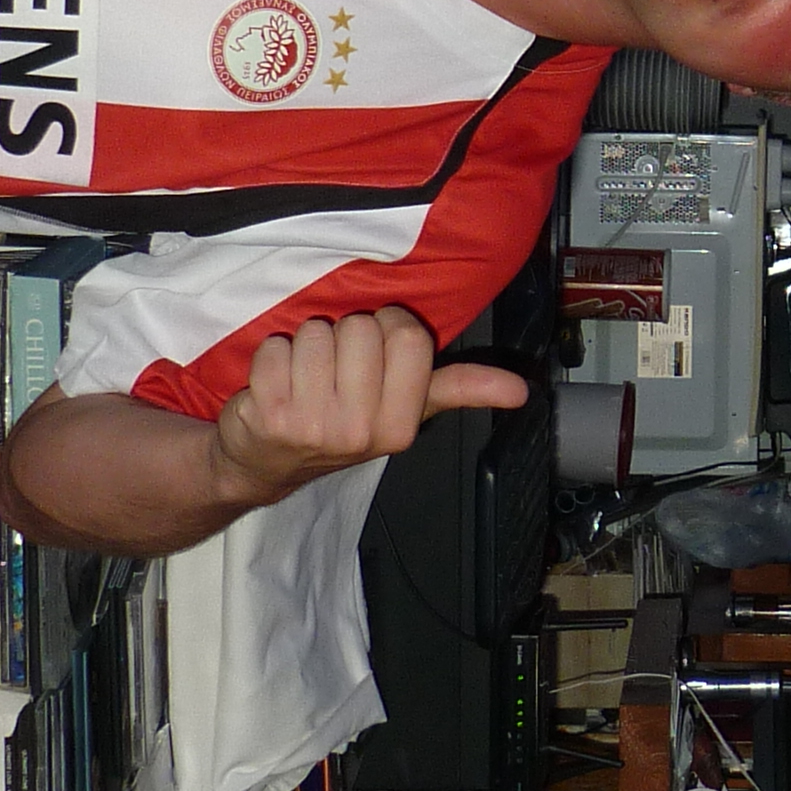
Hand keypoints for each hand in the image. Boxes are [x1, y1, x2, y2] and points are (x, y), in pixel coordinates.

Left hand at [203, 307, 527, 505]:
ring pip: (316, 332)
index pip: (408, 335)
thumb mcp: (407, 408)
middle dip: (344, 336)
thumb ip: (461, 388)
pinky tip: (276, 387)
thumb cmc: (342, 423)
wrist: (268, 462)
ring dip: (305, 346)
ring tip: (304, 379)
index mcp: (402, 424)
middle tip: (335, 373)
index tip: (376, 349)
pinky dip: (270, 358)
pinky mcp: (269, 415)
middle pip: (360, 328)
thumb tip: (522, 390)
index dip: (387, 328)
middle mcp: (361, 430)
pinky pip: (275, 348)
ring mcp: (314, 426)